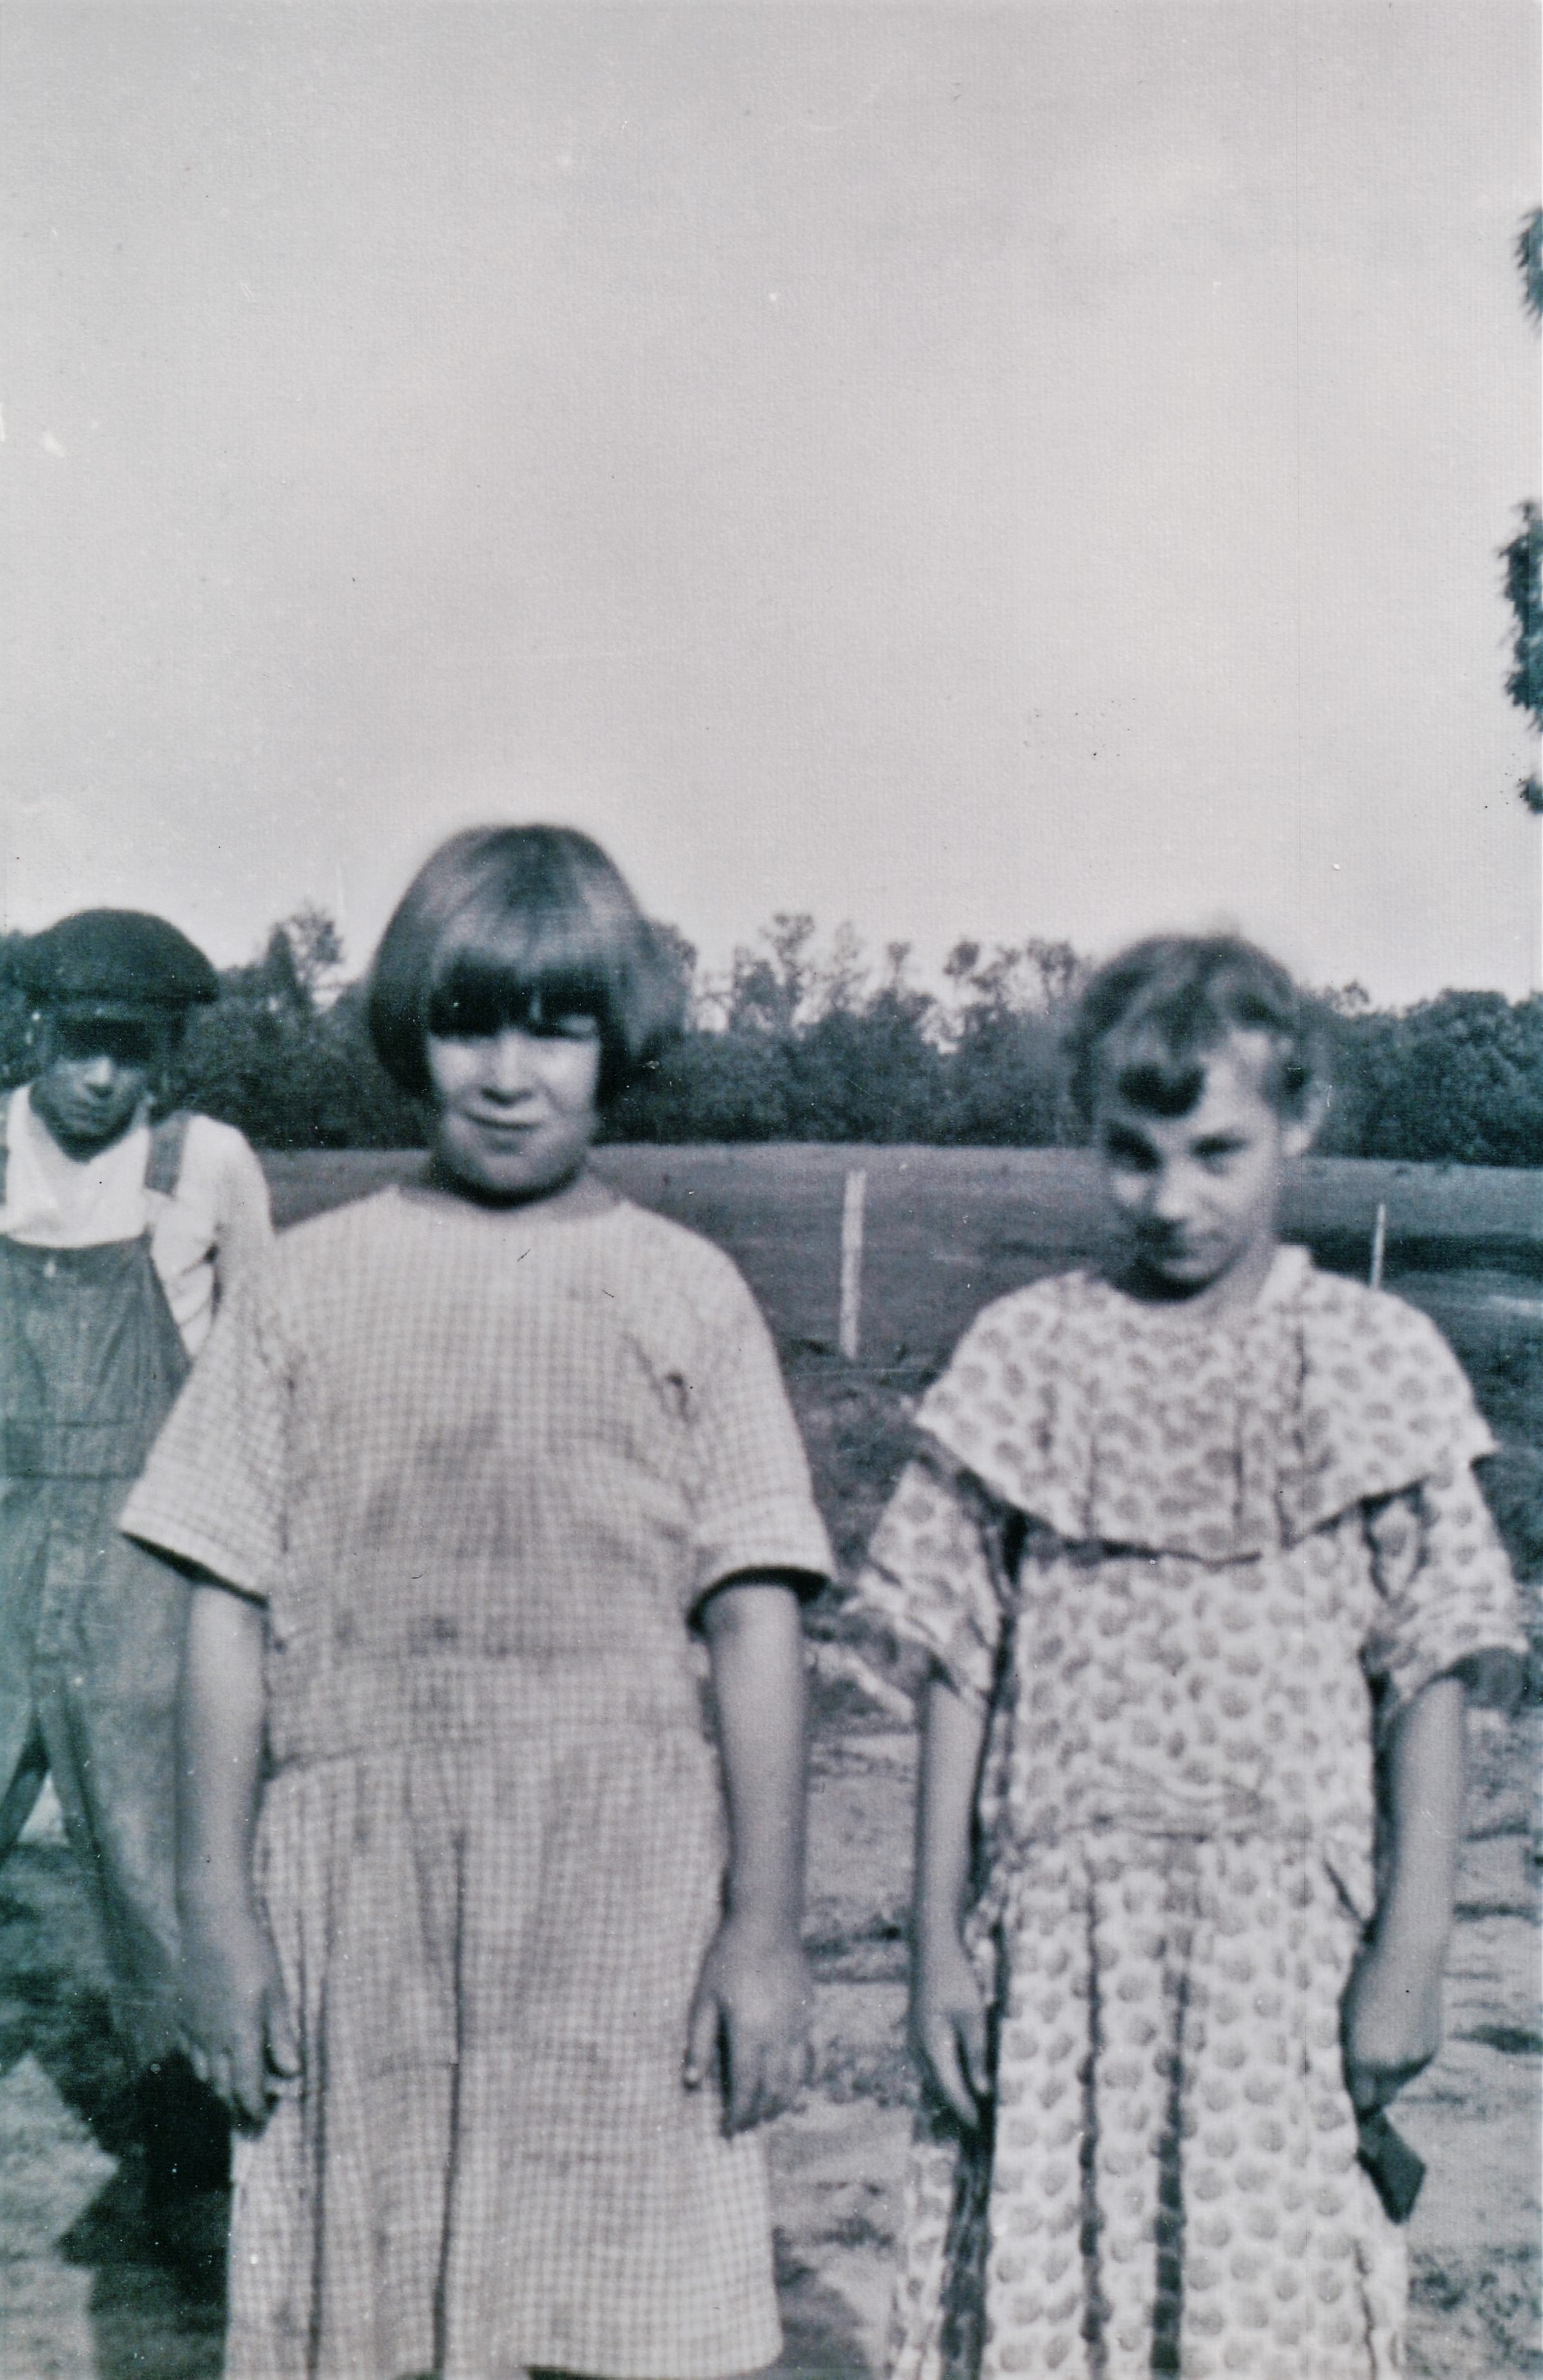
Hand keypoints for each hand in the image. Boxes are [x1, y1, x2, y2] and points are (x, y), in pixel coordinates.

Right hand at [179, 1901, 300, 2129]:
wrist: (211, 1924)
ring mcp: (193, 2030)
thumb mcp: (277, 1992)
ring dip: (219, 2090)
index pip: (246, 2088)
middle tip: (250, 2119)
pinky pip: (189, 2055)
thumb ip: (282, 2035)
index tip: (262, 2121)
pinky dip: (202, 2068)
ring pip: (203, 2076)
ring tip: (235, 2094)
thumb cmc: (253, 1953)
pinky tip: (213, 2064)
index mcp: (240, 2036)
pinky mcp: (182, 2017)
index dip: (254, 2109)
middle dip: (236, 2108)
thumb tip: (291, 2072)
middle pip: (222, 2088)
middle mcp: (212, 2040)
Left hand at [684, 1916, 812, 2134]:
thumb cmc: (728, 1957)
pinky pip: (813, 2055)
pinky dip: (806, 2077)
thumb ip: (700, 2043)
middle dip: (758, 2113)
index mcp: (749, 2032)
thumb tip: (692, 2083)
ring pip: (796, 2078)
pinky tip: (796, 2086)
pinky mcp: (810, 2013)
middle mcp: (778, 2035)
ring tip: (767, 2114)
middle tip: (745, 2127)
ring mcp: (799, 2025)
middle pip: (772, 2089)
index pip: (745, 2088)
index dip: (738, 2115)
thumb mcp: (704, 1998)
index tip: (728, 2132)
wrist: (766, 1922)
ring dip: (782, 2102)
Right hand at [912, 1926, 988, 2127]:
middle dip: (959, 2109)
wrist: (932, 1948)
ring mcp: (915, 2041)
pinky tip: (961, 2080)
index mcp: (932, 2046)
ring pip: (933, 2079)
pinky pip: (931, 2066)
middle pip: (939, 2090)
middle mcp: (918, 2048)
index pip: (950, 2091)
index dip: (967, 2112)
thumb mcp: (974, 2016)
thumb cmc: (956, 1979)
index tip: (983, 2130)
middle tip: (983, 2126)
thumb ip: (977, 2056)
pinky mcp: (919, 2033)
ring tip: (975, 2109)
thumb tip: (982, 2093)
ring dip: (952, 2095)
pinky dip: (946, 2079)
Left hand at [1341, 1935, 1443, 2113]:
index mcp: (1365, 2058)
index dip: (1352, 2096)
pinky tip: (1400, 2031)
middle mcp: (1392, 2066)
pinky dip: (1407, 2057)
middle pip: (1382, 2098)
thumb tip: (1347, 2068)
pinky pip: (1416, 2064)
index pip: (1359, 2098)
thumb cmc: (1365, 1977)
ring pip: (1400, 2081)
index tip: (1346, 2089)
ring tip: (1382, 2043)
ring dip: (1390, 2072)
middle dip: (1372, 2091)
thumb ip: (1347, 2047)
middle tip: (1362, 2076)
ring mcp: (1416, 2059)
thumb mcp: (1344, 2013)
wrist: (1409, 1958)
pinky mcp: (1433, 2048)